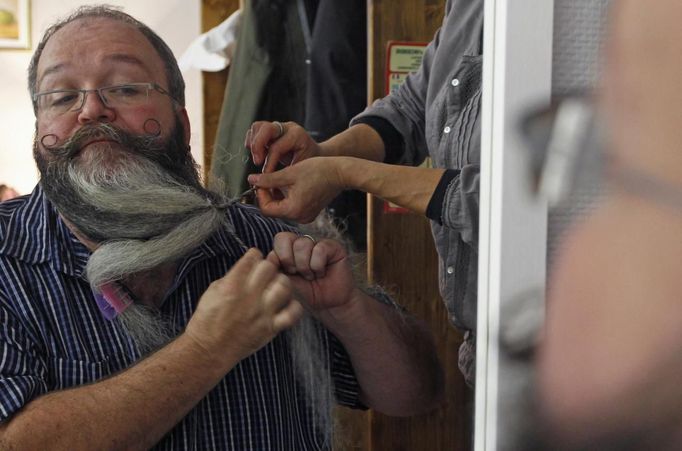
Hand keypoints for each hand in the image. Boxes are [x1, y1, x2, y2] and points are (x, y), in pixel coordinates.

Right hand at [185, 248, 303, 368]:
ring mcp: (262, 313)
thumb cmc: (207, 321)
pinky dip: (293, 306)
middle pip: (270, 268)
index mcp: (232, 286)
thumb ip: (232, 276)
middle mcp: (249, 297)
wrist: (208, 350)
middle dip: (268, 266)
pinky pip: (292, 313)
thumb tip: (248, 267)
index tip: (253, 260)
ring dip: (281, 282)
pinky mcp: (270, 328)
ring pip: (284, 286)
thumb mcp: (213, 291)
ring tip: (275, 286)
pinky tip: (286, 304)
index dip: (254, 256)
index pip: (253, 257)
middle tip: (264, 273)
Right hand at [246, 121, 320, 172]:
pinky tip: (255, 152)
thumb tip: (269, 179)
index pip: (276, 147)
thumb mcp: (301, 167)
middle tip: (258, 162)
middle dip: (258, 146)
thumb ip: (286, 171)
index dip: (269, 162)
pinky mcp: (272, 130)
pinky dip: (252, 140)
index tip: (266, 175)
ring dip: (253, 142)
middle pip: (265, 128)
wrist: (316, 154)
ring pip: (258, 127)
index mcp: (297, 135)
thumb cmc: (310, 162)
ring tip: (257, 157)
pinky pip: (256, 130)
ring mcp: (278, 127)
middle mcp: (287, 127)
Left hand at [247, 157, 344, 222]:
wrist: (341, 173)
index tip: (260, 182)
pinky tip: (289, 184)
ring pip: (282, 208)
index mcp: (293, 210)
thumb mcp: (289, 173)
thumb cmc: (318, 171)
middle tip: (267, 179)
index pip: (266, 209)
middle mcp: (300, 218)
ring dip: (277, 195)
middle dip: (268, 194)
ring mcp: (306, 216)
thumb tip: (251, 180)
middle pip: (274, 210)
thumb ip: (268, 179)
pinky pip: (292, 207)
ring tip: (279, 179)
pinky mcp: (310, 212)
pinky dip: (287, 197)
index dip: (260, 195)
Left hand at [267, 232, 358, 316]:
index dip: (279, 257)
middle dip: (289, 260)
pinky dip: (318, 266)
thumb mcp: (283, 283)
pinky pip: (319, 249)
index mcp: (287, 249)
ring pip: (302, 244)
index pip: (278, 239)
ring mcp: (316, 243)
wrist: (327, 305)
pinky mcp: (332, 247)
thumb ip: (274, 269)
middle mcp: (300, 243)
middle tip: (297, 274)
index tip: (286, 273)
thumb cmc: (304, 295)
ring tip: (310, 276)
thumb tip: (269, 256)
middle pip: (286, 238)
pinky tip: (321, 273)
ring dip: (304, 266)